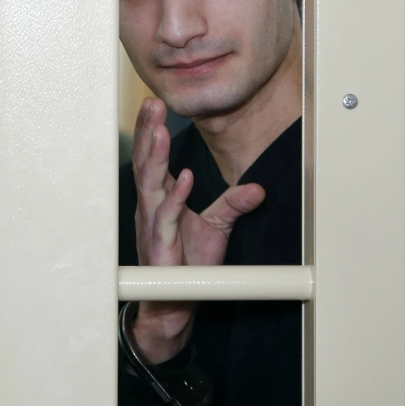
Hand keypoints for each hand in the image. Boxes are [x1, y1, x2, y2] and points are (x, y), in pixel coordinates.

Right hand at [130, 98, 264, 362]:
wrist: (174, 302)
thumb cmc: (187, 263)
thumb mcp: (216, 227)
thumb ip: (234, 204)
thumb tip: (258, 188)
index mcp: (160, 198)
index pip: (153, 158)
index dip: (151, 131)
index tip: (154, 103)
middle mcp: (152, 207)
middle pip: (146, 162)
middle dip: (146, 131)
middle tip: (151, 103)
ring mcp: (154, 224)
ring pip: (151, 184)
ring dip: (155, 156)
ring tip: (158, 130)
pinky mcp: (162, 244)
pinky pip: (167, 216)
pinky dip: (176, 196)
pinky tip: (183, 177)